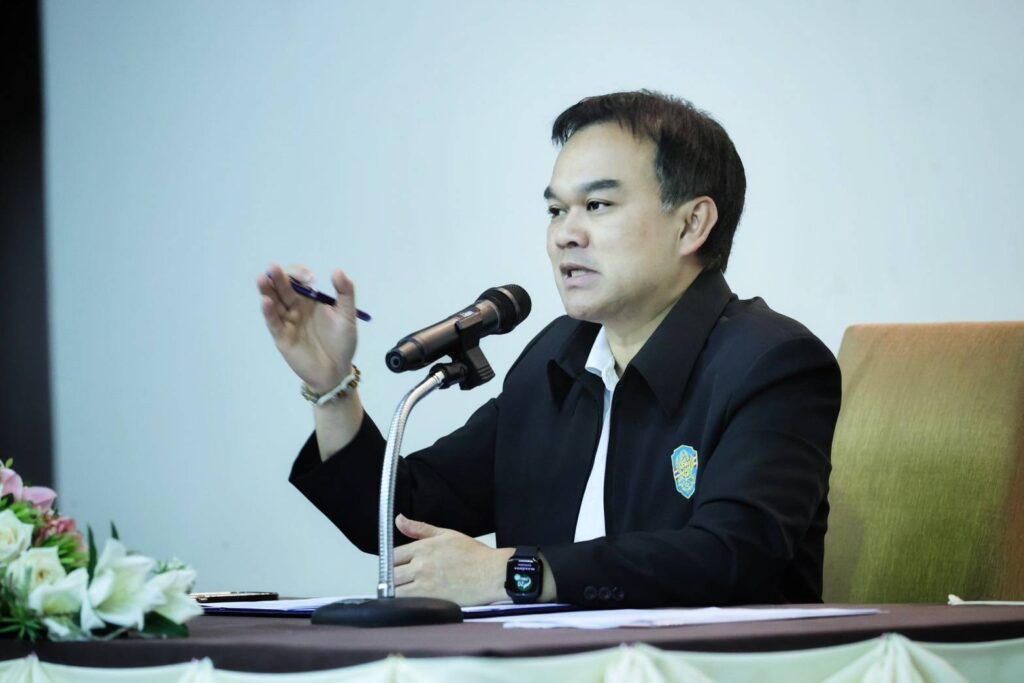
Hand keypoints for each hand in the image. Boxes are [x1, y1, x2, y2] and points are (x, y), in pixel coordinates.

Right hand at [257, 263, 357, 392]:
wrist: (337, 370)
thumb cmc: (342, 343)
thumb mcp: (348, 316)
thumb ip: (345, 293)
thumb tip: (337, 270)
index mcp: (310, 300)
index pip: (298, 280)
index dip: (300, 274)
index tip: (310, 278)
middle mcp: (296, 308)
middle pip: (283, 289)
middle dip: (279, 278)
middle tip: (274, 267)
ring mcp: (287, 322)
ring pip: (274, 303)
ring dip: (267, 290)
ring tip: (262, 278)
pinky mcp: (282, 337)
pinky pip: (273, 323)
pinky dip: (268, 312)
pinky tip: (265, 301)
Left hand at [393, 514, 512, 606]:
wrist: (492, 574)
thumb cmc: (473, 555)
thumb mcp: (446, 534)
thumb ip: (419, 528)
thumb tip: (399, 519)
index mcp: (423, 547)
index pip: (391, 555)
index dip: (390, 561)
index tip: (395, 565)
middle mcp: (421, 565)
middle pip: (389, 574)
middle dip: (391, 577)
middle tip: (398, 579)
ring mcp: (424, 584)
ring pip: (395, 590)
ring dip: (394, 591)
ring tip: (403, 591)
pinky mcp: (431, 600)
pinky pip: (406, 604)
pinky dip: (403, 603)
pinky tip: (410, 600)